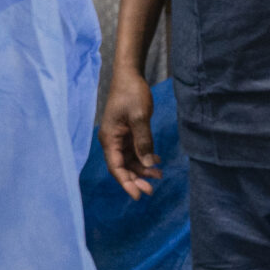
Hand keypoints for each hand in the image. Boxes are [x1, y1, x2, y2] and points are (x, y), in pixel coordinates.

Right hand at [99, 70, 159, 199]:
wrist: (130, 75)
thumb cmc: (132, 93)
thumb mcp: (140, 117)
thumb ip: (144, 141)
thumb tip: (148, 163)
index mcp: (110, 139)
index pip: (116, 167)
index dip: (127, 183)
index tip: (138, 195)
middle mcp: (112, 141)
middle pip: (122, 167)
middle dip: (136, 179)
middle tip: (152, 189)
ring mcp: (120, 137)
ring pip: (130, 160)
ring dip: (142, 169)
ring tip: (159, 175)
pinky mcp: (128, 133)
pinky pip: (135, 151)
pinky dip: (145, 157)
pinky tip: (157, 161)